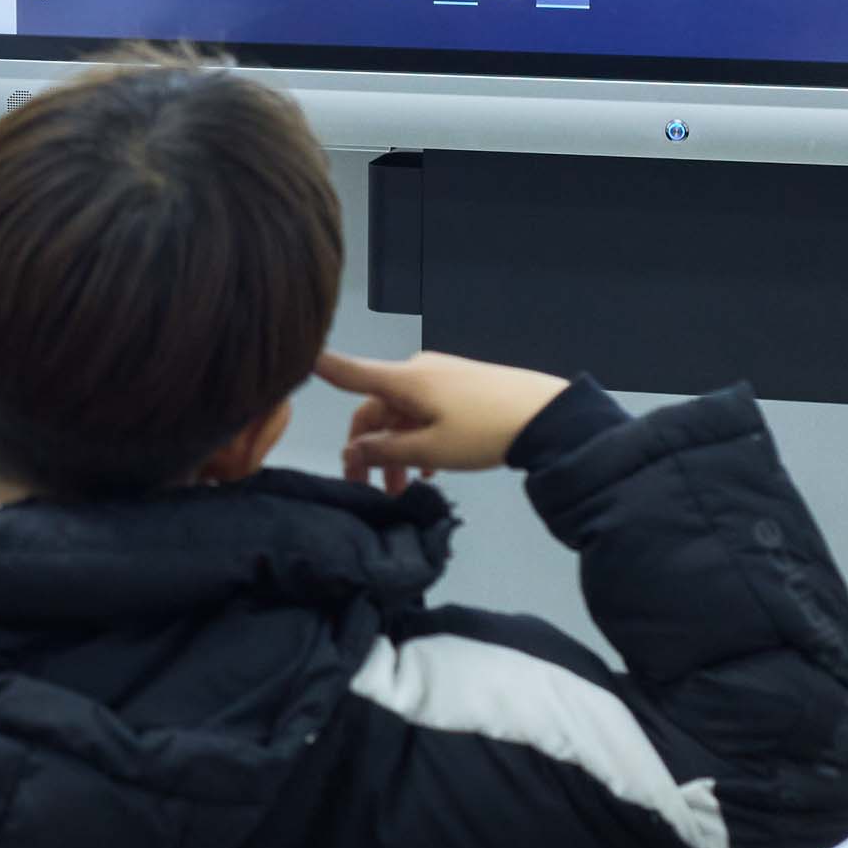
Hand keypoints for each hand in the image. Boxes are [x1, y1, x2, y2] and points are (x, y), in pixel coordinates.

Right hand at [318, 348, 570, 493]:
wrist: (548, 415)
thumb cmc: (483, 431)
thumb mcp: (430, 450)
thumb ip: (386, 452)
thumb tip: (352, 452)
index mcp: (404, 381)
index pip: (352, 372)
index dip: (324, 369)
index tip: (299, 358)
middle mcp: (417, 371)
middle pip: (376, 408)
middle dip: (368, 448)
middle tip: (370, 489)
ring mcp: (441, 377)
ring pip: (402, 414)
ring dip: (395, 450)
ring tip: (402, 488)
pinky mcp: (462, 386)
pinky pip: (425, 412)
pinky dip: (418, 438)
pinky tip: (428, 469)